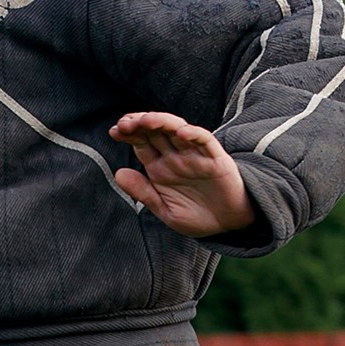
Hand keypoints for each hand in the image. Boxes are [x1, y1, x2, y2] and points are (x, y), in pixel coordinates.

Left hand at [109, 111, 254, 238]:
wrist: (230, 224)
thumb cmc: (198, 216)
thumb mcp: (165, 210)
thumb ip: (143, 193)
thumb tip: (118, 173)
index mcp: (160, 168)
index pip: (141, 143)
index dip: (128, 134)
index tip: (114, 131)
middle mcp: (176, 157)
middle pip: (155, 132)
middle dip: (139, 124)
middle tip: (125, 123)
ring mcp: (195, 155)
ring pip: (177, 130)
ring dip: (162, 122)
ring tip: (146, 121)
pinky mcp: (216, 159)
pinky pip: (205, 141)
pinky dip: (194, 134)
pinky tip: (181, 132)